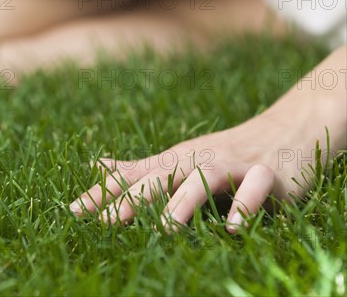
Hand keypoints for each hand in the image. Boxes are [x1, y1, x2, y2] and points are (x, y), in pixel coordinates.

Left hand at [69, 109, 328, 232]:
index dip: (106, 194)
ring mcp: (233, 164)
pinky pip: (254, 189)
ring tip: (166, 229)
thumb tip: (98, 166)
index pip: (136, 178)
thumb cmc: (224, 153)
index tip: (74, 211)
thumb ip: (140, 169)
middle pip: (163, 177)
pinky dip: (244, 207)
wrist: (285, 129)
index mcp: (177, 161)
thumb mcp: (181, 159)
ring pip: (205, 180)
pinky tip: (233, 228)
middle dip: (136, 198)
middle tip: (108, 222)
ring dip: (184, 202)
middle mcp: (200, 160)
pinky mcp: (267, 174)